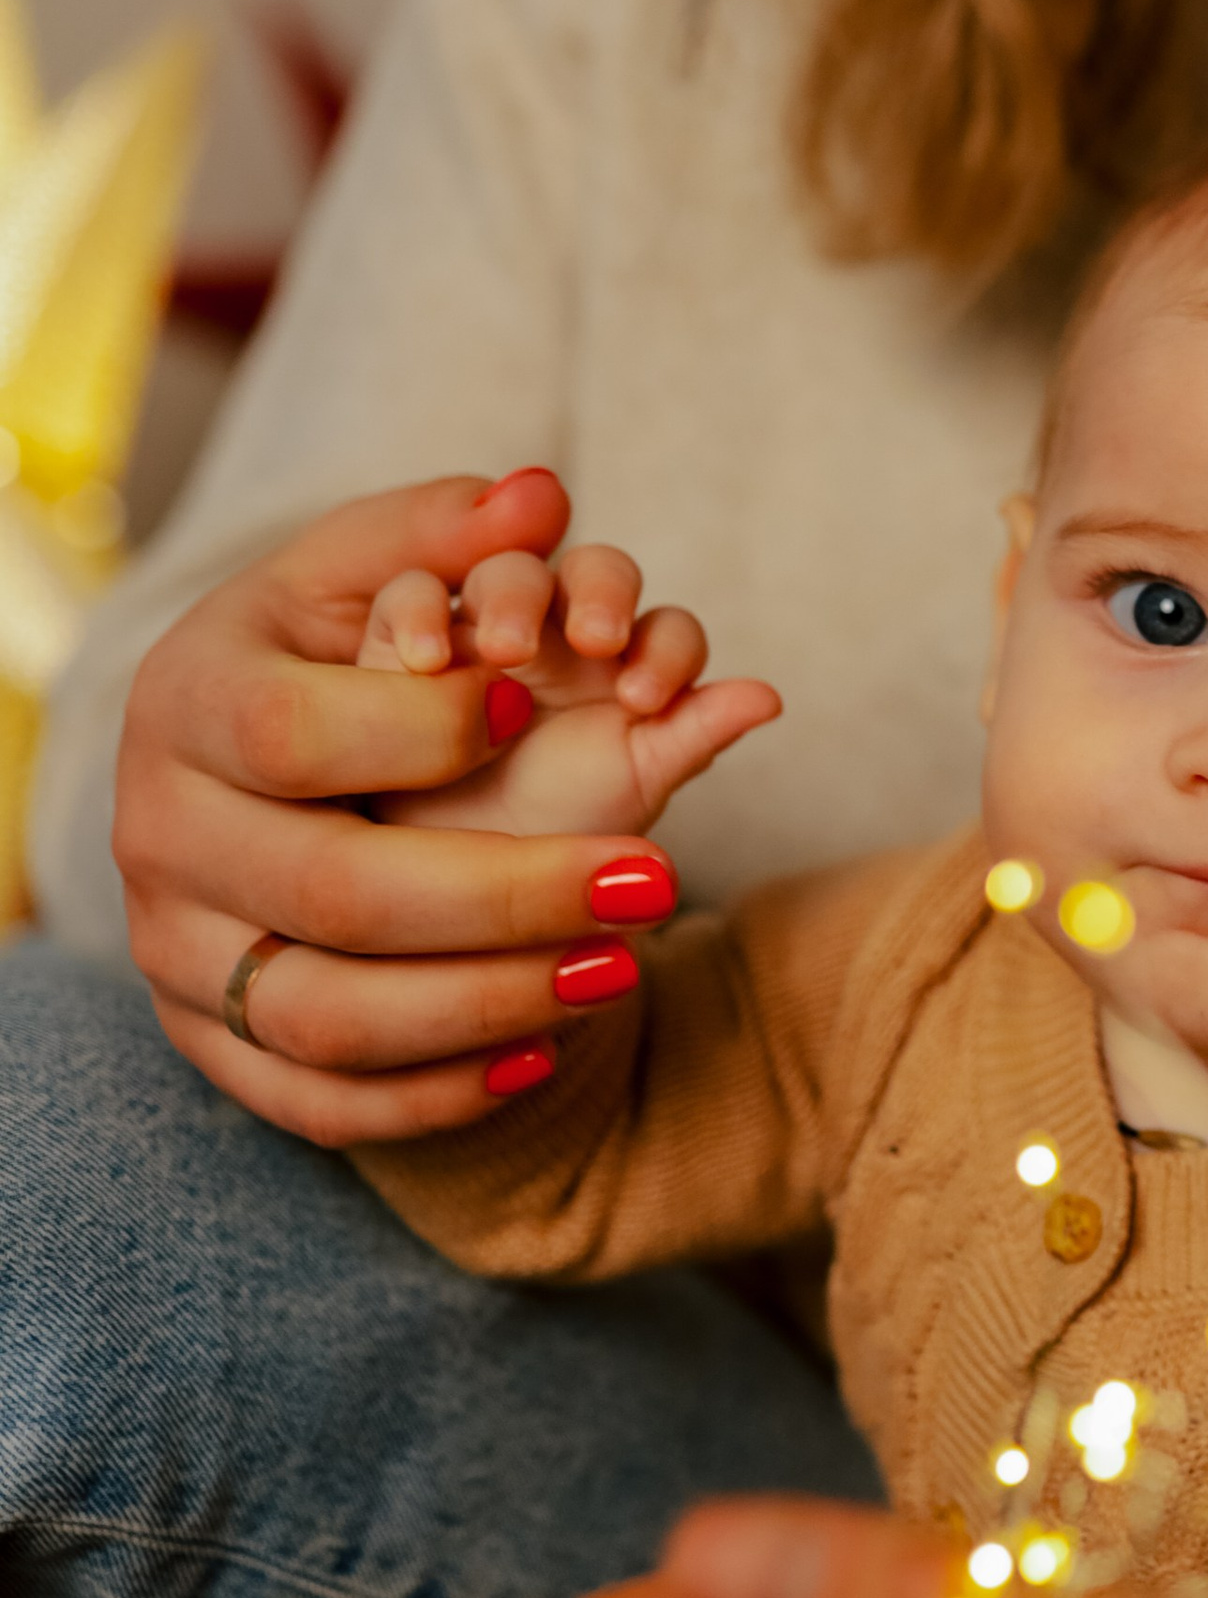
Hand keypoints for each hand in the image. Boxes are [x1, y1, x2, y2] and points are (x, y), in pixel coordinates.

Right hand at [116, 471, 690, 1148]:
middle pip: (331, 890)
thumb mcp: (359, 571)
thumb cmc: (314, 653)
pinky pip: (313, 1102)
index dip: (424, 725)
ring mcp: (177, 952)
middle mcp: (161, 835)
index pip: (289, 732)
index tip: (542, 701)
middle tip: (655, 879)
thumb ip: (445, 530)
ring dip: (488, 1004)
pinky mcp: (209, 1042)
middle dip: (508, 895)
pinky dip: (431, 1095)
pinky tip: (542, 1054)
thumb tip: (541, 496)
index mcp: (186, 703)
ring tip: (619, 968)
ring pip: (325, 1016)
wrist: (224, 772)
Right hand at [360, 544, 777, 841]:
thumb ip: (693, 736)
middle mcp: (565, 633)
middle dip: (599, 595)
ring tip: (506, 650)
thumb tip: (769, 697)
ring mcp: (487, 628)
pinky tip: (427, 656)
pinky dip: (420, 612)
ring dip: (514, 596)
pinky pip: (414, 597)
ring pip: (509, 571)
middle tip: (594, 641)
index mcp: (632, 666)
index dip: (667, 649)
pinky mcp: (406, 638)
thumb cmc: (556, 839)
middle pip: (594, 572)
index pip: (666, 625)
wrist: (451, 890)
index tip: (648, 699)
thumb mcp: (631, 791)